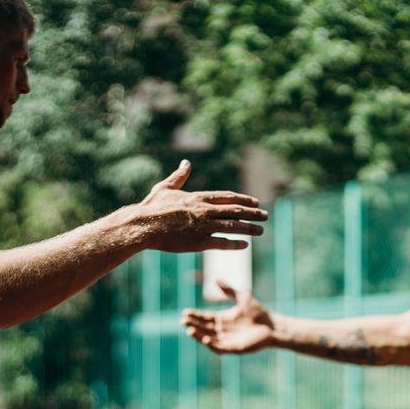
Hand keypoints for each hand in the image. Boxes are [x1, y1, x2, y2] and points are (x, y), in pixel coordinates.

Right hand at [137, 160, 266, 251]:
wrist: (143, 225)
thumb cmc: (151, 207)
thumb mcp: (165, 187)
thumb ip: (179, 176)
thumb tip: (186, 163)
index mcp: (198, 197)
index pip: (227, 197)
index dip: (243, 200)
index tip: (256, 202)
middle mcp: (204, 211)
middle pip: (235, 211)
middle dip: (252, 213)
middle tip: (266, 215)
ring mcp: (203, 227)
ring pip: (232, 227)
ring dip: (249, 228)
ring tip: (261, 231)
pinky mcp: (199, 242)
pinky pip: (221, 243)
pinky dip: (234, 243)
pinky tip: (245, 245)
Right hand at [182, 282, 273, 352]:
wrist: (272, 325)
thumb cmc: (258, 312)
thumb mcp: (242, 297)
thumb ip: (228, 290)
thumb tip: (215, 279)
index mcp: (223, 318)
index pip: (204, 317)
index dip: (195, 315)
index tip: (185, 312)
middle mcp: (222, 330)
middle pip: (203, 327)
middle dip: (193, 324)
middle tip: (183, 320)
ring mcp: (227, 340)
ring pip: (208, 338)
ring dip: (198, 335)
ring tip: (189, 329)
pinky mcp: (233, 348)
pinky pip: (219, 348)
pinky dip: (211, 344)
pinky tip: (204, 339)